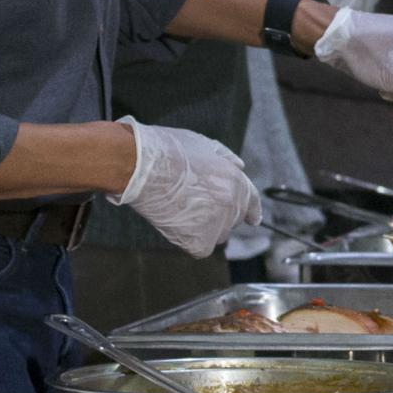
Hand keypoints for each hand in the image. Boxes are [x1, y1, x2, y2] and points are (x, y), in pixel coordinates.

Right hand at [110, 117, 261, 255]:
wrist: (139, 167)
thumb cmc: (167, 151)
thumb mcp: (203, 144)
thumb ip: (226, 158)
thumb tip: (240, 167)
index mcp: (236, 181)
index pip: (252, 203)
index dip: (251, 210)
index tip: (252, 219)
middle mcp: (232, 205)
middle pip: (233, 219)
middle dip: (220, 214)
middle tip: (195, 205)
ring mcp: (217, 225)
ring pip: (218, 235)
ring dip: (206, 229)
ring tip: (183, 212)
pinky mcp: (199, 242)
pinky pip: (200, 247)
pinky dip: (189, 241)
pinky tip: (176, 224)